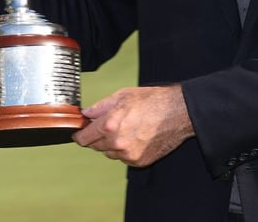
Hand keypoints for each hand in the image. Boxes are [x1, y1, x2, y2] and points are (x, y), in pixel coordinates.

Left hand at [73, 86, 193, 166]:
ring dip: (112, 144)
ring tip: (128, 128)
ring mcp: (128, 155)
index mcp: (109, 125)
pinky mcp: (139, 162)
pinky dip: (126, 150)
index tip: (79, 132)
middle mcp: (117, 143)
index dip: (80, 134)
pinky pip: (124, 158)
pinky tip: (137, 137)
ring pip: (110, 153)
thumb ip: (100, 107)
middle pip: (95, 147)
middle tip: (109, 125)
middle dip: (98, 137)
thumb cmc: (153, 101)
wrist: (178, 113)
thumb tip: (85, 114)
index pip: (83, 138)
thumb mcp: (122, 96)